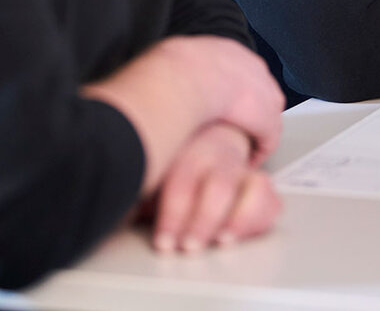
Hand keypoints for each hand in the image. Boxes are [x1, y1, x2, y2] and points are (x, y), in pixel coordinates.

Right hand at [83, 35, 284, 193]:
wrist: (177, 82)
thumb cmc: (157, 79)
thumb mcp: (158, 69)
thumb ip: (159, 78)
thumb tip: (139, 88)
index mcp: (216, 49)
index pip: (228, 67)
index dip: (224, 90)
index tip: (216, 106)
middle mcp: (242, 62)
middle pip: (253, 86)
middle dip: (246, 107)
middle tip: (232, 129)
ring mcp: (258, 86)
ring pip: (263, 110)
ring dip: (253, 128)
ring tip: (240, 148)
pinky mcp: (265, 114)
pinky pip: (267, 134)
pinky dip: (259, 147)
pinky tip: (248, 160)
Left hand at [148, 124, 281, 252]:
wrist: (201, 133)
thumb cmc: (169, 160)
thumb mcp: (148, 165)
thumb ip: (136, 184)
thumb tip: (108, 216)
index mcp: (186, 147)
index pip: (183, 179)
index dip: (174, 214)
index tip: (164, 242)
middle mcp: (219, 154)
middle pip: (220, 185)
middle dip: (204, 220)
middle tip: (189, 246)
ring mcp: (243, 168)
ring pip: (254, 189)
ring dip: (238, 220)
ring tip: (221, 241)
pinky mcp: (260, 184)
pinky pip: (271, 200)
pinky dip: (257, 220)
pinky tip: (235, 235)